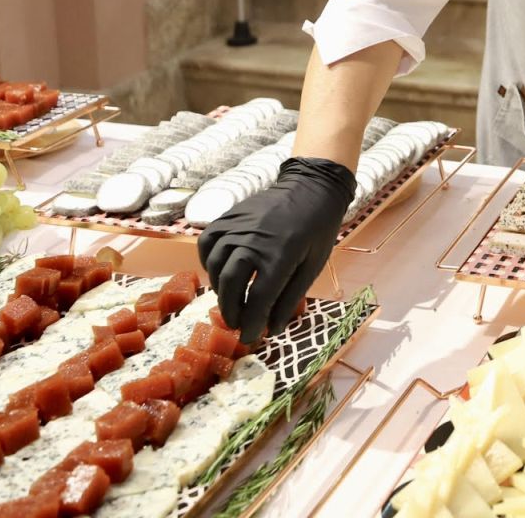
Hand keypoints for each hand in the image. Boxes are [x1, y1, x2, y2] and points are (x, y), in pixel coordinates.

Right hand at [197, 157, 355, 343]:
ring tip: (231, 300)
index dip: (251, 324)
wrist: (311, 187)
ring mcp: (238, 226)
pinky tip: (220, 271)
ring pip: (215, 266)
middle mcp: (253, 241)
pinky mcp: (229, 216)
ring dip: (219, 290)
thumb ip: (291, 299)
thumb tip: (272, 329)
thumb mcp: (313, 267)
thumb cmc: (317, 230)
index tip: (250, 336)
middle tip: (238, 323)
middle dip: (231, 311)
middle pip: (230, 286)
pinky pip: (207, 243)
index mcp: (280, 256)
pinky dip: (208, 261)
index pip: (257, 300)